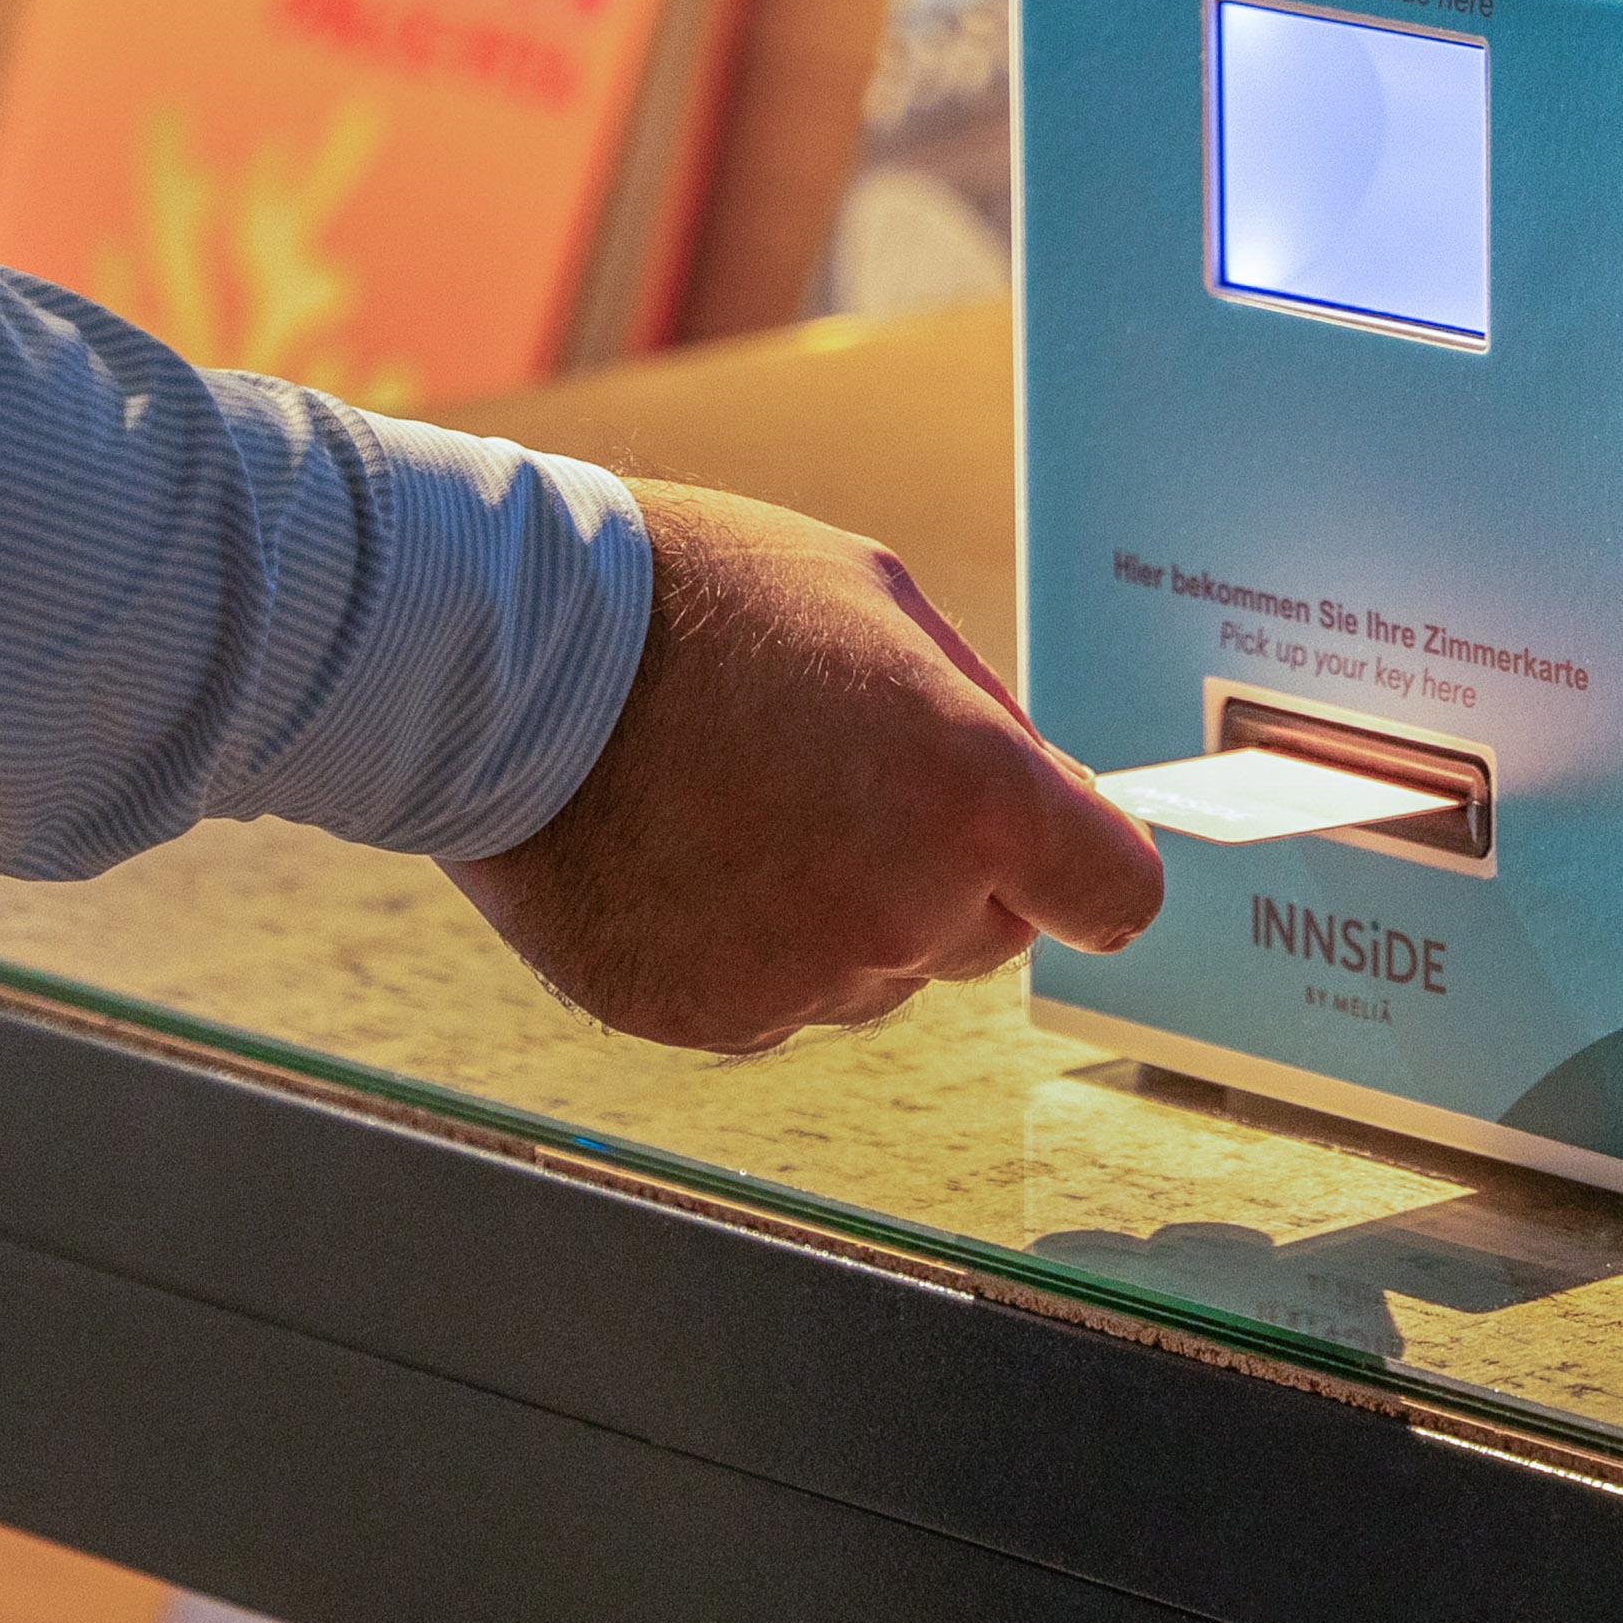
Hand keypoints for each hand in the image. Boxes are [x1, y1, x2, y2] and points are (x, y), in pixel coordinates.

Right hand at [442, 480, 1164, 1051]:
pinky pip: (774, 1001)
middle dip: (947, 873)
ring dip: (844, 913)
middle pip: (987, 936)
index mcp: (977, 797)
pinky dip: (747, 946)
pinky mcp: (710, 1020)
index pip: (1114, 896)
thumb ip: (983, 719)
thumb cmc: (701, 602)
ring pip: (877, 972)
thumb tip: (1046, 795)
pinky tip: (686, 854)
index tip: (1059, 860)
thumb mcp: (883, 604)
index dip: (1085, 871)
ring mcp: (805, 977)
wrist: (508, 664)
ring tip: (742, 802)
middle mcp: (906, 908)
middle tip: (843, 779)